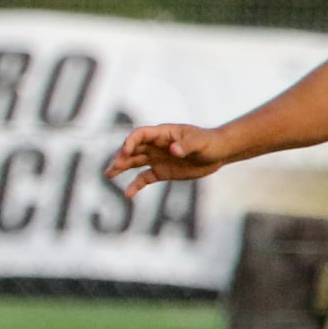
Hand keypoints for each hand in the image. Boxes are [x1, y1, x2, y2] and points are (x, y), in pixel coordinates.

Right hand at [104, 123, 227, 197]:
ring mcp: (157, 158)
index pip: (140, 134)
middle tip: (113, 167)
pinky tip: (128, 194)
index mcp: (162, 134)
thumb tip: (173, 150)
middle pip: (133, 149)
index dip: (131, 142)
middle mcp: (156, 145)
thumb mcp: (199, 143)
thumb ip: (185, 146)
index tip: (126, 151)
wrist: (218, 153)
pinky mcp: (161, 172)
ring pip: (134, 162)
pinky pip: (144, 178)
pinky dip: (136, 185)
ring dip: (121, 168)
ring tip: (108, 174)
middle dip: (122, 157)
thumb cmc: (209, 142)